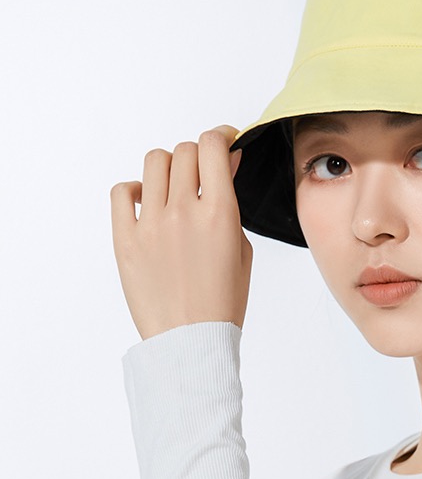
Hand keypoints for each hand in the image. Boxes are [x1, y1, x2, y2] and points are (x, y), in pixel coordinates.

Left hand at [111, 126, 252, 341]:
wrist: (191, 341)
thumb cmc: (221, 303)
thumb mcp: (241, 249)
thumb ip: (231, 204)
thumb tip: (225, 168)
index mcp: (219, 214)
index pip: (212, 146)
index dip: (220, 137)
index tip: (223, 143)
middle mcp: (183, 212)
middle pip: (184, 151)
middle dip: (197, 157)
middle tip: (202, 175)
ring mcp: (151, 224)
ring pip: (154, 162)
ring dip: (168, 168)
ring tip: (173, 189)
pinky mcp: (125, 240)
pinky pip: (121, 192)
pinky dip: (134, 190)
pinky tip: (146, 204)